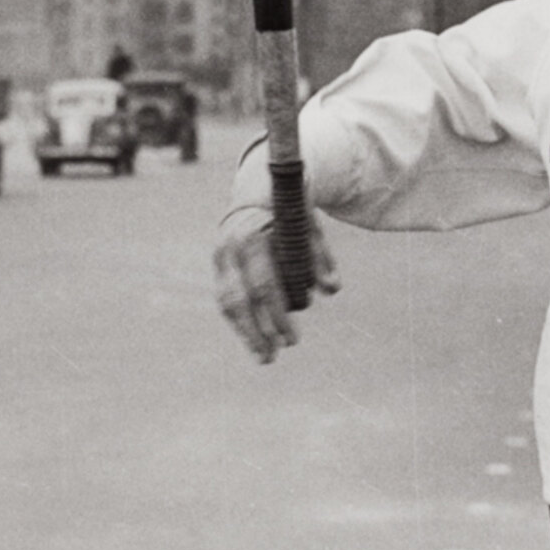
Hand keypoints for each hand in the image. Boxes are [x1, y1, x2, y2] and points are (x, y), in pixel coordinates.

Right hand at [213, 200, 339, 363]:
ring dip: (245, 333)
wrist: (257, 191)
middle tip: (273, 357)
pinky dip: (239, 322)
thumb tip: (331, 289)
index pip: (263, 286)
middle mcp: (229, 247)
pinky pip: (225, 300)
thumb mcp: (310, 229)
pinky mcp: (218, 267)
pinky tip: (253, 340)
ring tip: (264, 357)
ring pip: (227, 303)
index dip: (277, 317)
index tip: (291, 340)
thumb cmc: (290, 213)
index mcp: (252, 235)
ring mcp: (219, 258)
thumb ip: (320, 258)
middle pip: (240, 301)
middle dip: (257, 333)